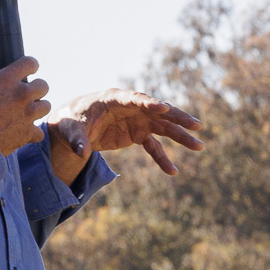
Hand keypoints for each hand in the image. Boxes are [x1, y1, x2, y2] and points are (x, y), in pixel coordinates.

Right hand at [0, 56, 50, 155]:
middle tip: (22, 96)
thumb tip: (0, 63)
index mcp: (8, 79)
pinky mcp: (28, 133)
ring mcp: (28, 114)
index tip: (27, 71)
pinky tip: (20, 132)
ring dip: (36, 108)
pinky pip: (38, 132)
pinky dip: (31, 133)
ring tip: (23, 113)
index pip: (30, 63)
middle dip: (34, 89)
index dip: (29, 66)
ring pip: (46, 106)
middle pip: (43, 85)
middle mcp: (22, 94)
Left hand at [48, 88, 203, 175]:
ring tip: (199, 146)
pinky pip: (153, 146)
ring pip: (163, 128)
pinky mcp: (137, 134)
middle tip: (197, 125)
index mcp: (113, 99)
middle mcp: (131, 108)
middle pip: (158, 112)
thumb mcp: (69, 130)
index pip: (135, 99)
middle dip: (177, 118)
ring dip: (180, 137)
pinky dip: (161, 158)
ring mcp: (137, 121)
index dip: (149, 103)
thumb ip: (78, 140)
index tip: (163, 108)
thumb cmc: (69, 122)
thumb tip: (82, 153)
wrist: (72, 127)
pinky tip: (172, 171)